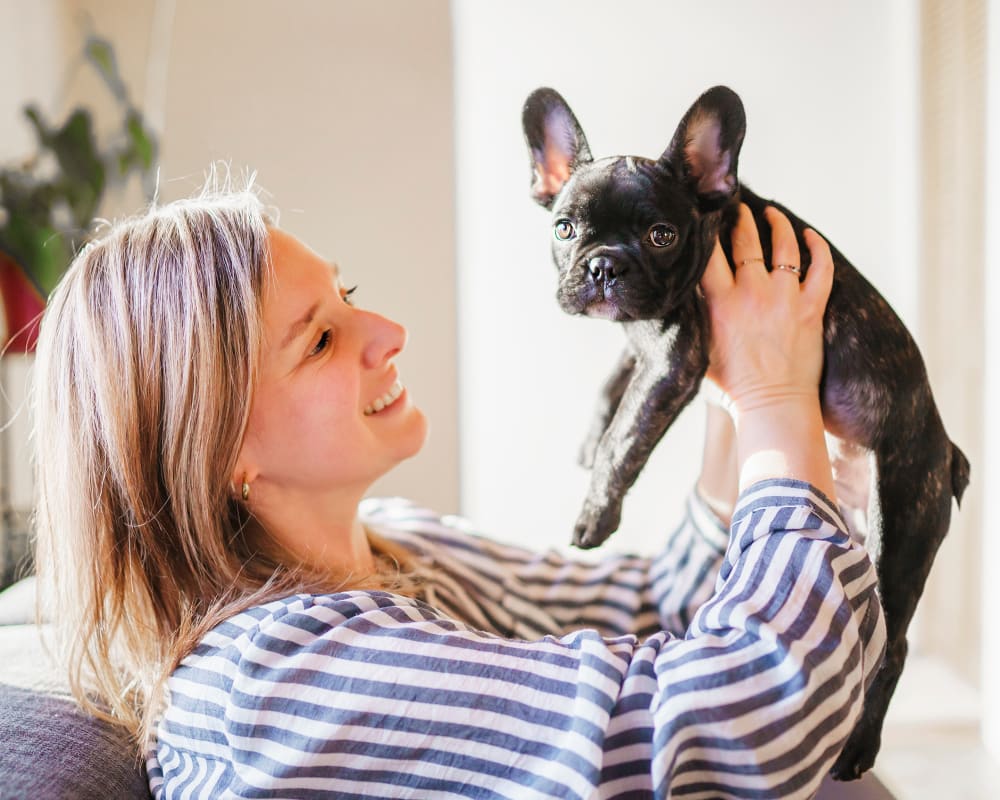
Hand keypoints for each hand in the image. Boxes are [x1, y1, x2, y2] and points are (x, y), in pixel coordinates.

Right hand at [700, 204, 836, 497]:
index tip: (703, 216)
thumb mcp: (699, 349)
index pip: (708, 253)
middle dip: (739, 219)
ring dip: (776, 224)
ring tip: (770, 213)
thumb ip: (693, 321)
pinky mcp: (811, 308)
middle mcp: (752, 293)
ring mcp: (785, 298)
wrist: (772, 407)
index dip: (706, 230)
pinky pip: (821, 267)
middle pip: (744, 241)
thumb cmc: (731, 388)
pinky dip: (818, 247)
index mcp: (720, 303)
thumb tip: (677, 303)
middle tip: (735, 207)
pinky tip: (811, 235)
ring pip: (784, 246)